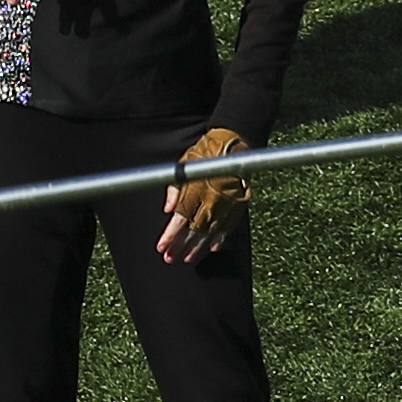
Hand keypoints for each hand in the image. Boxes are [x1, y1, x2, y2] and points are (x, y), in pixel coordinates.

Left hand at [158, 128, 249, 263]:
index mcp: (197, 189)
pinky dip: (220, 237)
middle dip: (181, 246)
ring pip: (211, 231)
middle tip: (170, 259)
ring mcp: (227, 203)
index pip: (181, 218)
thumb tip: (167, 210)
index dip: (170, 235)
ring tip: (187, 258)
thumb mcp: (185, 162)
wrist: (235, 142)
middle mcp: (213, 199)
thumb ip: (175, 188)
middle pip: (194, 229)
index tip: (161, 248)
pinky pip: (229, 225)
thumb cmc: (206, 151)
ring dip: (198, 246)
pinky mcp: (239, 204)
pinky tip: (212, 248)